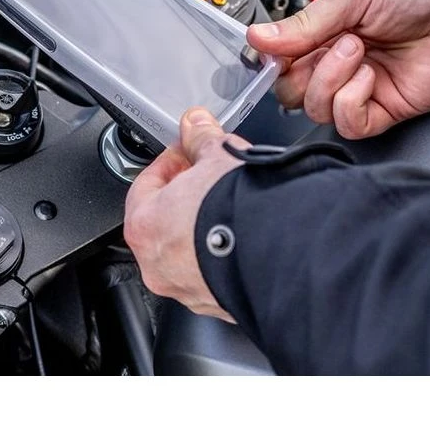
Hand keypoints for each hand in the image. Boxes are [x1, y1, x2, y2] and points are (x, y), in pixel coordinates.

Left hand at [123, 107, 246, 322]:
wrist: (284, 255)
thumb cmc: (239, 210)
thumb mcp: (219, 157)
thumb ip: (202, 138)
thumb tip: (196, 124)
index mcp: (144, 227)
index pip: (145, 186)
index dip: (170, 162)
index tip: (187, 152)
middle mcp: (158, 267)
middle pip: (165, 221)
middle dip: (188, 195)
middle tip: (210, 176)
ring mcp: (189, 291)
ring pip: (188, 251)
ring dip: (204, 227)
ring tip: (233, 204)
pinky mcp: (220, 305)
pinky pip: (214, 273)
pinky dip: (224, 255)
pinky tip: (246, 235)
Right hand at [247, 0, 429, 138]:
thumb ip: (302, 24)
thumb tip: (257, 37)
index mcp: (328, 30)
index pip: (282, 59)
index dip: (274, 59)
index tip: (272, 50)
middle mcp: (341, 61)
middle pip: (292, 90)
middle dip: (300, 72)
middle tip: (326, 46)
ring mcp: (362, 87)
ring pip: (315, 109)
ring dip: (329, 81)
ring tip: (357, 52)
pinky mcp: (385, 108)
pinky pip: (348, 124)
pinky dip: (348, 102)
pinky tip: (367, 77)